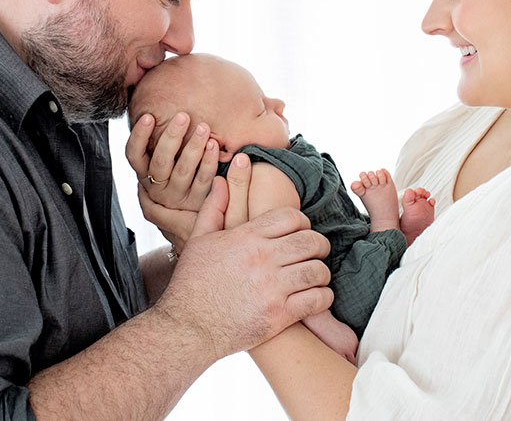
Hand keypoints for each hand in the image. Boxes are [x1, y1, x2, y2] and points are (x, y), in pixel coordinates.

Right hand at [127, 111, 218, 212]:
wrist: (188, 217)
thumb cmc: (173, 177)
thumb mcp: (161, 164)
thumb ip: (159, 144)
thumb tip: (155, 108)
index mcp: (144, 174)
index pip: (134, 154)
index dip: (139, 136)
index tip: (149, 116)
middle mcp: (157, 187)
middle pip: (160, 161)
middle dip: (171, 137)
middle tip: (182, 116)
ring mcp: (176, 196)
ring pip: (183, 170)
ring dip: (193, 147)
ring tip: (203, 127)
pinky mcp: (196, 202)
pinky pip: (203, 180)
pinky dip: (209, 162)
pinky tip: (214, 146)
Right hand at [154, 156, 333, 359]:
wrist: (187, 329)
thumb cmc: (191, 283)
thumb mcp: (198, 240)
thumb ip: (214, 208)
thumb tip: (222, 181)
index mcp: (246, 237)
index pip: (291, 217)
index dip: (302, 222)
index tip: (301, 232)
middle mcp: (262, 258)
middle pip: (311, 241)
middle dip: (318, 245)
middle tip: (316, 252)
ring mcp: (272, 287)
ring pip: (318, 270)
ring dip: (321, 272)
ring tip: (315, 276)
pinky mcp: (279, 315)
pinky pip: (317, 299)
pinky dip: (323, 296)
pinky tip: (316, 296)